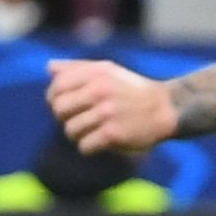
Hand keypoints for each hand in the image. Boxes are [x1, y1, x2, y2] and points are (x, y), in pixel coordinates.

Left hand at [46, 58, 175, 152]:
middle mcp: (100, 91)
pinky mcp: (113, 134)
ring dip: (79, 134)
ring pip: (70, 130)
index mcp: (97, 74)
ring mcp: (107, 113)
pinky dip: (90, 147)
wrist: (166, 108)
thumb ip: (78, 68)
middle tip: (79, 120)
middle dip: (64, 118)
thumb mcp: (109, 71)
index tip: (65, 106)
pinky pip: (84, 146)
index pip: (57, 86)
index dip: (54, 98)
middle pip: (59, 109)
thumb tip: (49, 68)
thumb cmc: (133, 90)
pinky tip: (101, 141)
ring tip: (93, 131)